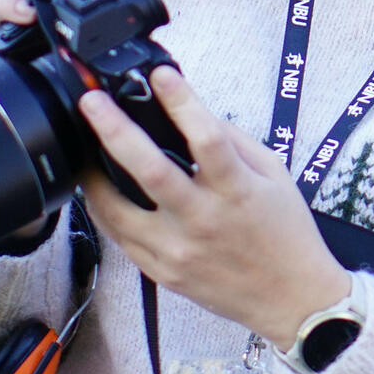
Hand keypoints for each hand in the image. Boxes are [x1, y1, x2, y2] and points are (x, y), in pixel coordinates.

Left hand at [77, 66, 350, 344]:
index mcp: (238, 192)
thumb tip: (195, 114)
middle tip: (92, 103)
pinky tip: (99, 188)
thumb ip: (236, 144)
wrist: (292, 298)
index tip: (161, 75)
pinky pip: (120, 236)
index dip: (181, 101)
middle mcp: (204, 220)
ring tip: (82, 148)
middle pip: (150, 171)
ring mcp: (178, 249)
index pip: (207, 138)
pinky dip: (105, 209)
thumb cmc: (287, 234)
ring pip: (118, 209)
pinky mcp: (161, 272)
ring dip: (94, 174)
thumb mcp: (276, 177)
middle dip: (116, 131)